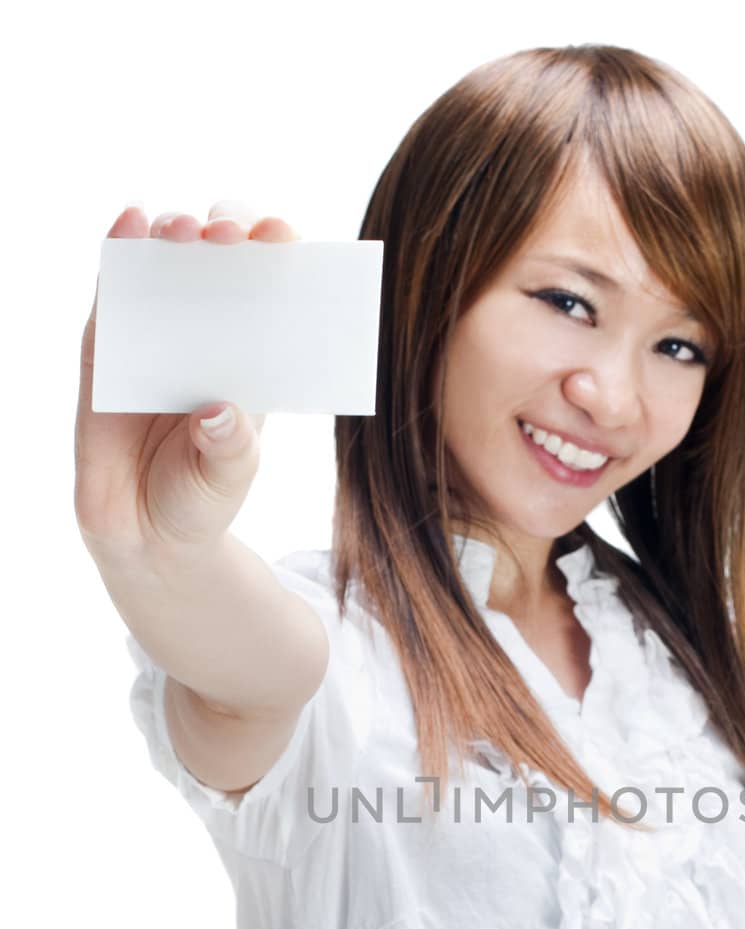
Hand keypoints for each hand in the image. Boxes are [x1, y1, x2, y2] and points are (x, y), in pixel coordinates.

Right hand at [74, 200, 299, 557]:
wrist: (144, 533)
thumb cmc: (200, 498)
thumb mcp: (228, 478)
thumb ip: (230, 449)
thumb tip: (219, 413)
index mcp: (248, 360)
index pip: (270, 292)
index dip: (277, 255)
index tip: (282, 237)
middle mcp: (204, 336)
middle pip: (218, 262)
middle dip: (226, 233)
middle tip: (232, 232)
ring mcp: (153, 336)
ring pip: (164, 265)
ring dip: (172, 235)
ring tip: (184, 230)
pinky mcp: (105, 347)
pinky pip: (112, 293)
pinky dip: (119, 252)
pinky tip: (130, 223)